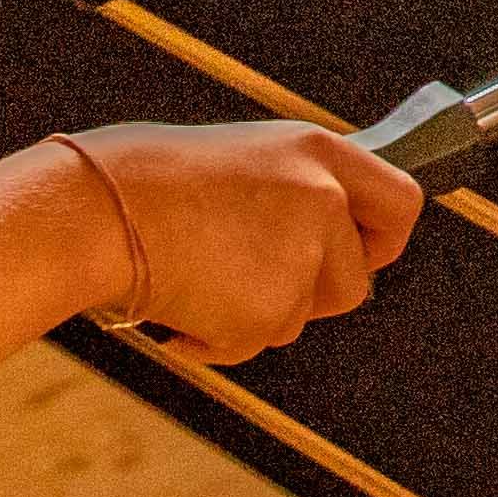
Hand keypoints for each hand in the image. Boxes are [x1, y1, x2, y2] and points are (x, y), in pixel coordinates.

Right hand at [64, 117, 421, 361]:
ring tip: (201, 276)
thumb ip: (297, 194)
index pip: (401, 203)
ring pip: (302, 318)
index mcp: (317, 152)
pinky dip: (221, 339)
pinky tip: (182, 303)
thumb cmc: (152, 184)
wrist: (96, 211)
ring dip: (260, 315)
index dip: (384, 240)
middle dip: (311, 294)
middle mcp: (323, 200)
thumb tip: (329, 239)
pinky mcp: (269, 310)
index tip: (363, 255)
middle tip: (249, 275)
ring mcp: (300, 257)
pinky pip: (258, 343)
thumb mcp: (245, 163)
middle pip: (354, 281)